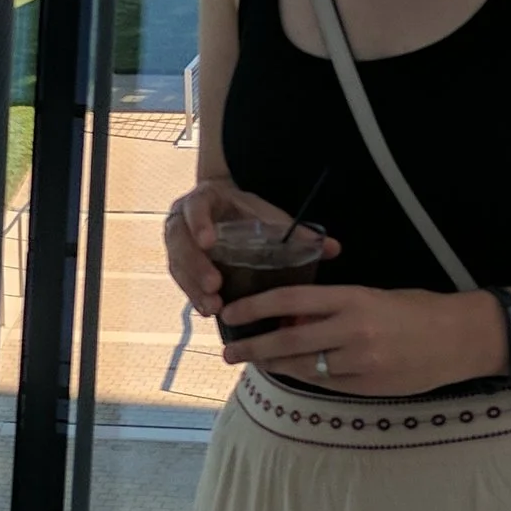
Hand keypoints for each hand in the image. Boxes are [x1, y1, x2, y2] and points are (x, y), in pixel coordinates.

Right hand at [164, 181, 340, 315]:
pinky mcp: (178, 262)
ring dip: (192, 286)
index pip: (195, 206)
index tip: (209, 242)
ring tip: (213, 306)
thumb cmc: (248, 212)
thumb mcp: (269, 216)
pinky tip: (209, 310)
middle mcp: (183, 219)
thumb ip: (296, 231)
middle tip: (214, 285)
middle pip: (178, 240)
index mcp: (205, 199)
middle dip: (194, 264)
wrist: (225, 208)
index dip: (199, 223)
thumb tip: (333, 247)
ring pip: (176, 263)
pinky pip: (180, 279)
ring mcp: (178, 241)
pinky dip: (193, 295)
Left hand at [217, 281, 505, 395]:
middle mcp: (352, 330)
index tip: (232, 312)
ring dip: (275, 365)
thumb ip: (334, 307)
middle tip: (229, 351)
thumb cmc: (418, 309)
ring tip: (255, 362)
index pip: (291, 300)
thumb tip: (292, 317)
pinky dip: (304, 377)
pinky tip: (291, 372)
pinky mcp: (368, 386)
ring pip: (302, 366)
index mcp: (353, 299)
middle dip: (252, 347)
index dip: (255, 307)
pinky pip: (325, 383)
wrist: (461, 338)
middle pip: (287, 341)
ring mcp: (360, 362)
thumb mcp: (374, 296)